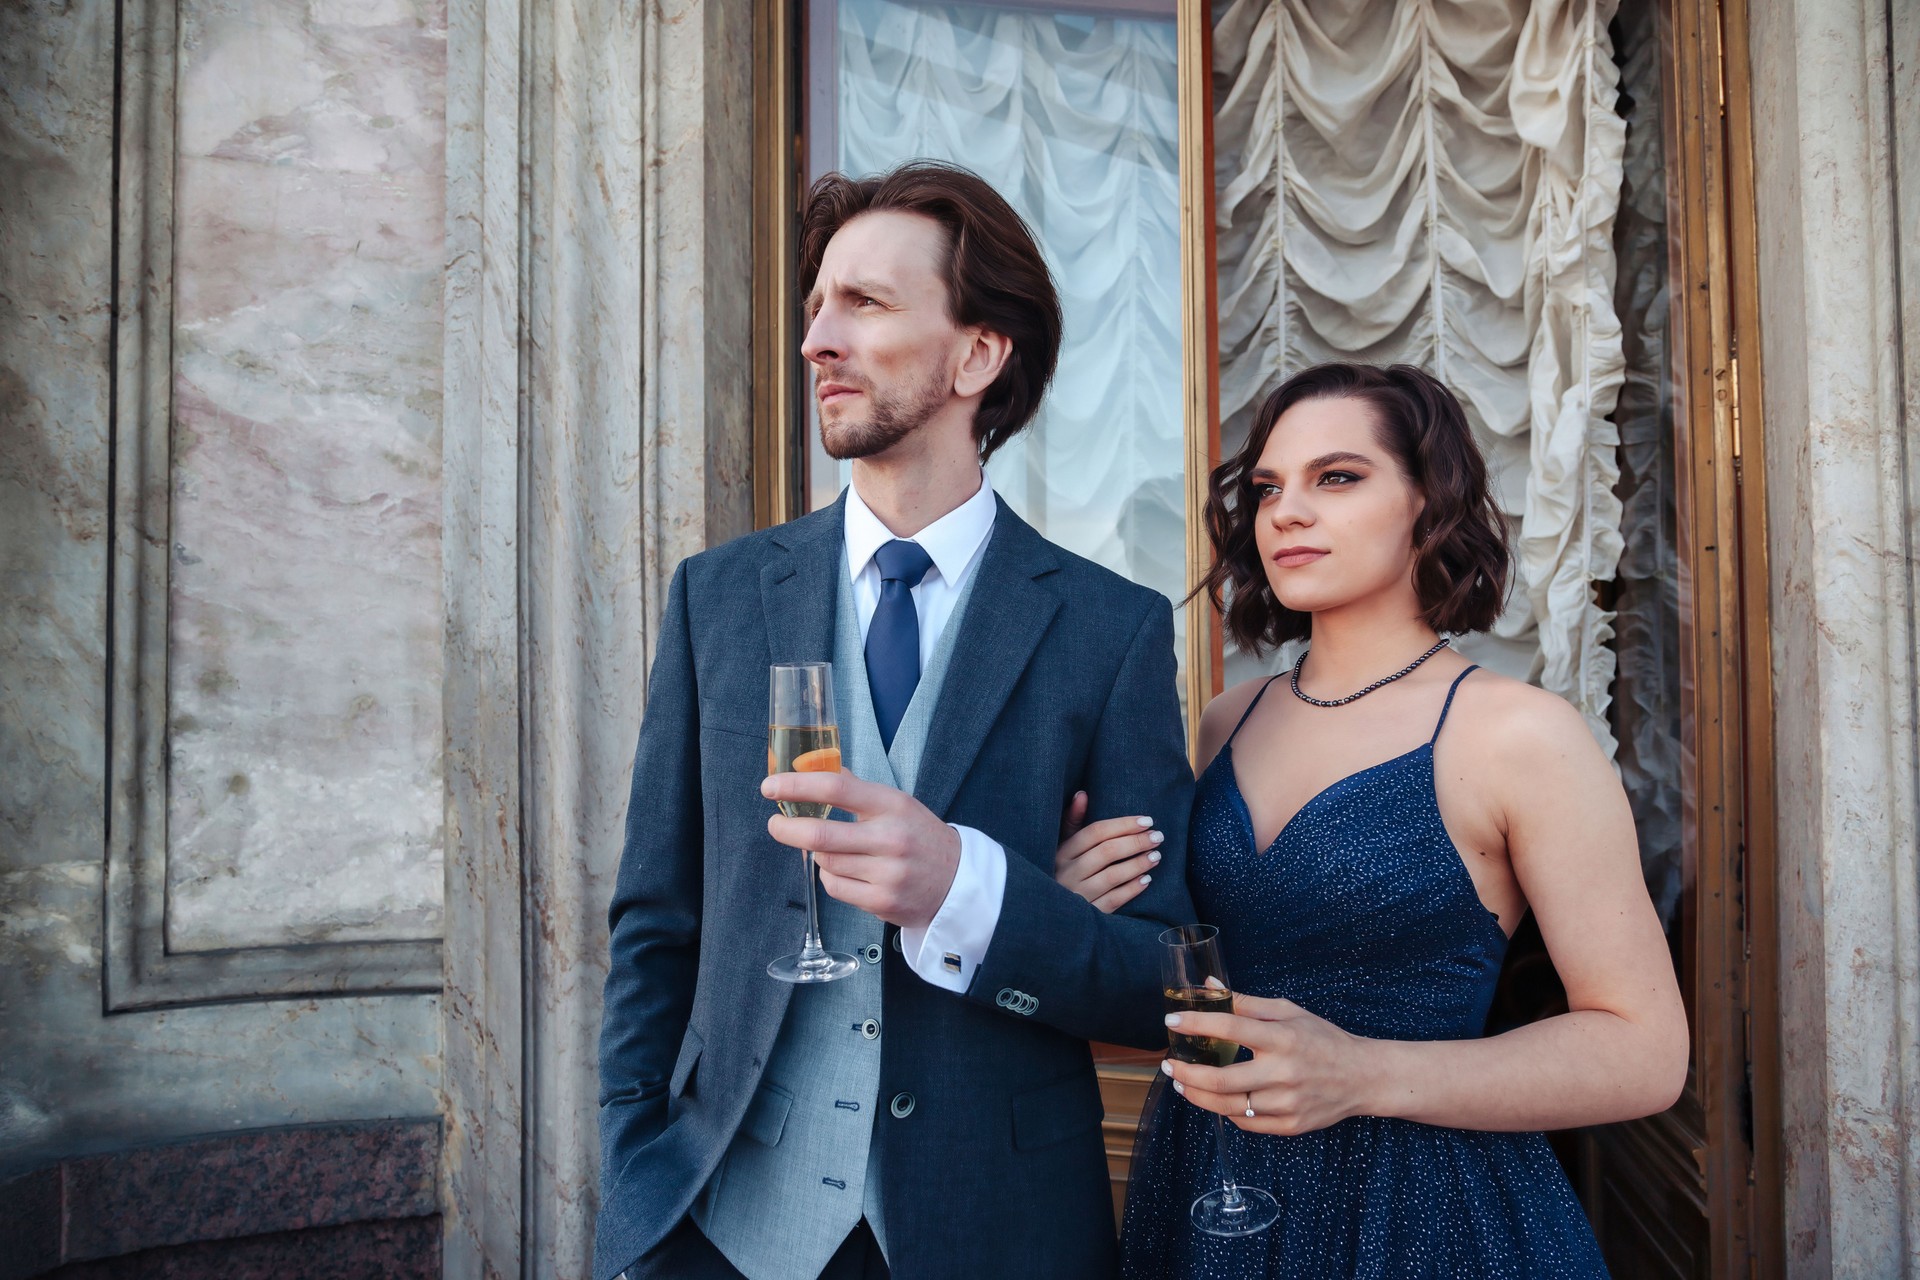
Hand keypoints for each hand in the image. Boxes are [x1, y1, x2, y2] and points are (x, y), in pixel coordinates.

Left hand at [762, 770, 961, 929]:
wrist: (958, 880)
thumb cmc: (919, 836)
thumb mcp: (896, 803)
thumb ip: (855, 788)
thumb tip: (810, 766)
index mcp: (892, 804)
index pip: (837, 788)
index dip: (797, 786)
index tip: (771, 786)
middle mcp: (891, 838)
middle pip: (821, 834)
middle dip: (788, 829)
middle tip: (775, 824)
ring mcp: (888, 873)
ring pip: (826, 863)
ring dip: (817, 855)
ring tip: (830, 850)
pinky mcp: (883, 901)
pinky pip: (835, 888)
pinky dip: (831, 877)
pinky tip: (846, 871)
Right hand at [1054, 790, 1162, 912]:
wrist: (1050, 914)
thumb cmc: (1060, 872)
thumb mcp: (1060, 846)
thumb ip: (1072, 821)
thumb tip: (1082, 794)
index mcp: (1061, 853)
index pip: (1095, 832)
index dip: (1123, 825)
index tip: (1147, 821)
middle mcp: (1067, 873)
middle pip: (1107, 852)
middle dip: (1135, 842)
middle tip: (1157, 837)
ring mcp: (1076, 895)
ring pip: (1112, 876)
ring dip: (1138, 864)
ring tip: (1156, 856)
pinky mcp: (1087, 915)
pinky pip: (1113, 900)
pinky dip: (1132, 889)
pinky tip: (1147, 880)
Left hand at [1160, 994, 1372, 1135]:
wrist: (1362, 1077)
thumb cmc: (1323, 1039)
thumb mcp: (1289, 1012)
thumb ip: (1246, 1002)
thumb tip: (1209, 986)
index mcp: (1282, 1039)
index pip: (1229, 1028)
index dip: (1195, 1023)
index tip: (1171, 1021)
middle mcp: (1283, 1073)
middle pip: (1220, 1080)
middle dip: (1185, 1073)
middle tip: (1168, 1065)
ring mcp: (1286, 1104)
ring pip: (1228, 1106)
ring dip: (1197, 1096)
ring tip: (1182, 1084)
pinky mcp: (1289, 1126)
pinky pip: (1245, 1123)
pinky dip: (1224, 1111)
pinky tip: (1213, 1099)